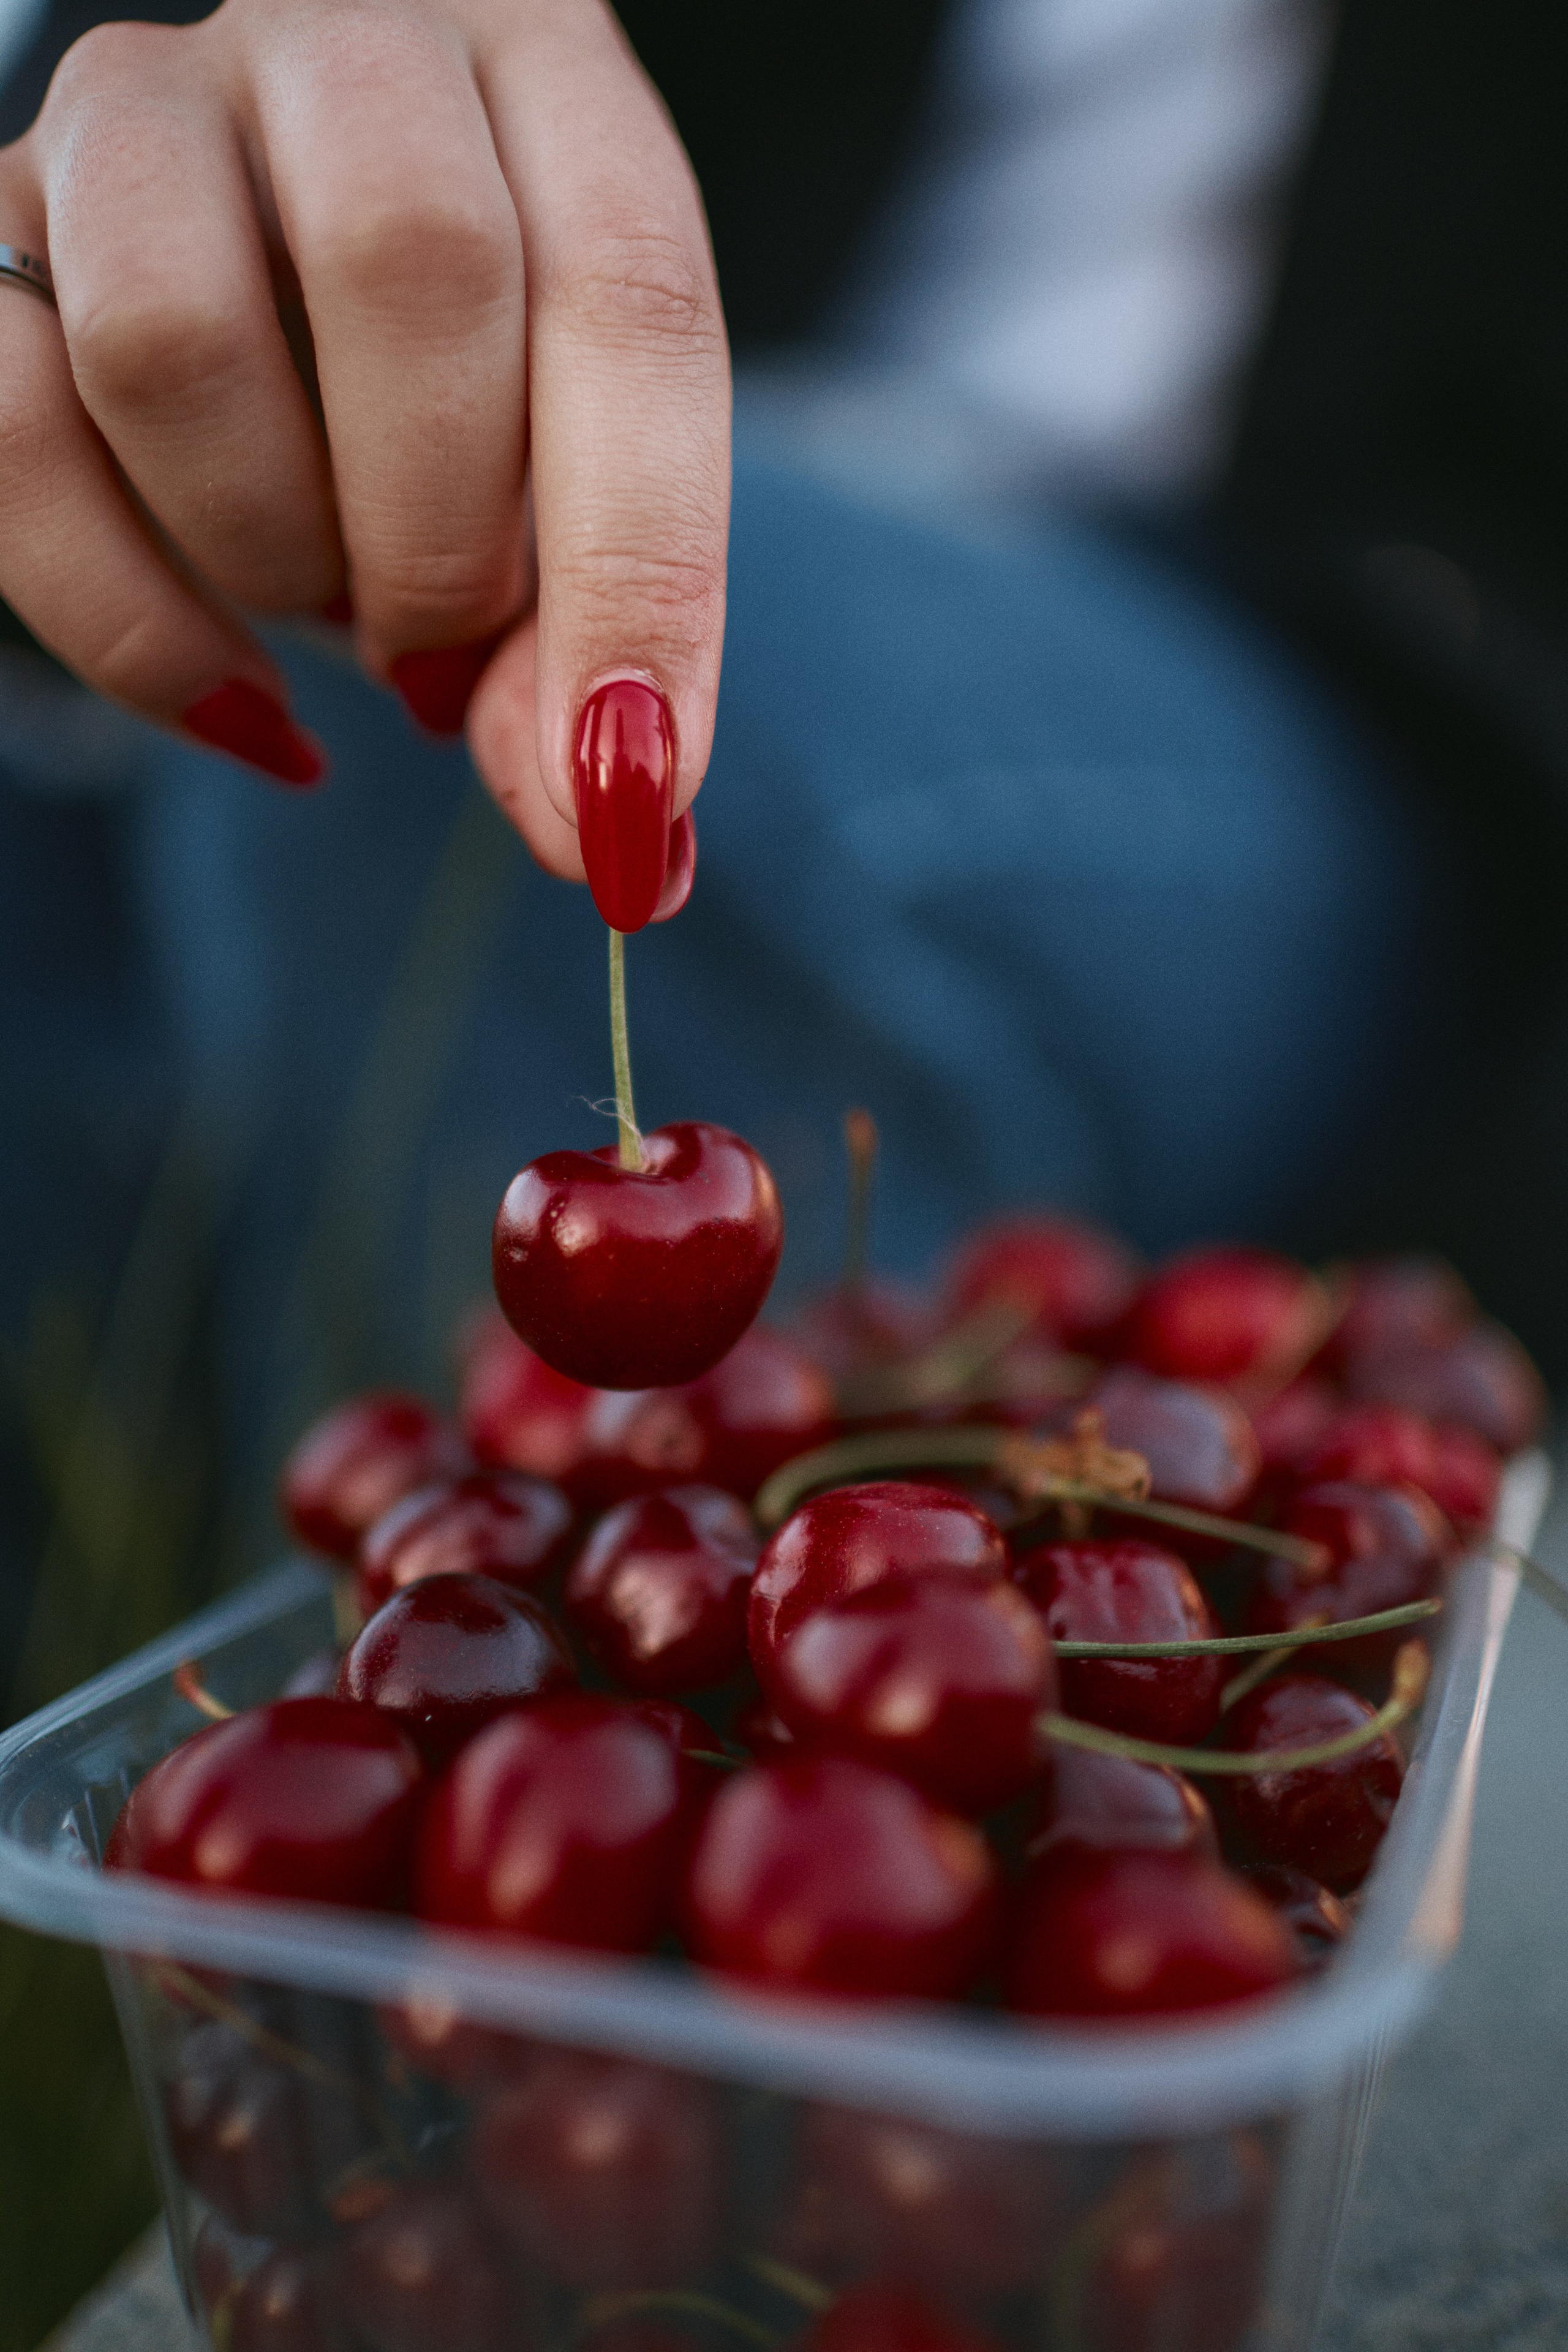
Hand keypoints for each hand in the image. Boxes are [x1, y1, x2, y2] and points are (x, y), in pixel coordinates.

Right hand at [0, 0, 728, 880]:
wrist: (276, 250)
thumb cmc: (464, 381)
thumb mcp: (565, 476)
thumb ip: (592, 630)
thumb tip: (606, 827)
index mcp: (547, 75)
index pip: (629, 293)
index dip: (640, 566)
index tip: (633, 779)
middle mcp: (345, 44)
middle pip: (410, 263)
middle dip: (442, 543)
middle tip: (444, 656)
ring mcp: (144, 112)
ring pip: (175, 338)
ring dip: (274, 554)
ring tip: (326, 601)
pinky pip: (10, 429)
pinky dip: (129, 623)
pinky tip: (234, 694)